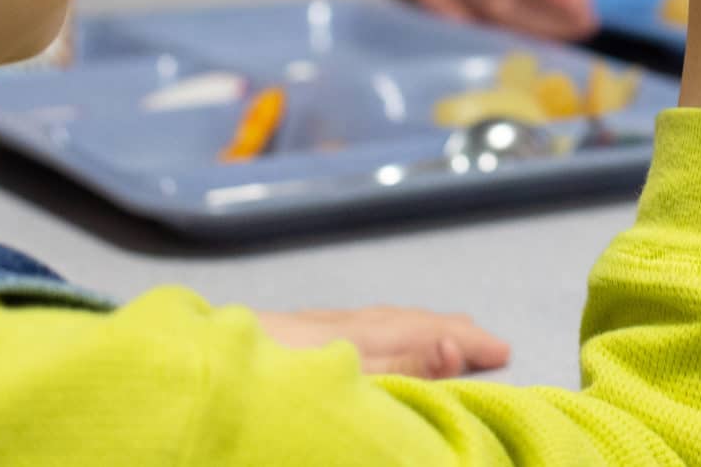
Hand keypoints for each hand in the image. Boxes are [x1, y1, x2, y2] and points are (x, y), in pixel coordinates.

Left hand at [255, 306, 509, 378]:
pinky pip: (360, 323)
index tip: (504, 353)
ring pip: (383, 320)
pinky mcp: (291, 332)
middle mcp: (342, 324)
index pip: (428, 334)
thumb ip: (401, 367)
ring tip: (445, 335)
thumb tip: (453, 348)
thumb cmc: (273, 378)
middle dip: (452, 330)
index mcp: (361, 336)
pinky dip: (389, 328)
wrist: (197, 361)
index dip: (467, 342)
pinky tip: (377, 336)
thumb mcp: (347, 380)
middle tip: (488, 342)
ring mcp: (314, 325)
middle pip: (409, 322)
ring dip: (422, 327)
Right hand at [405, 0, 595, 39]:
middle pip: (497, 0)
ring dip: (532, 33)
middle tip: (583, 25)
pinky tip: (529, 32)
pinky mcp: (429, 12)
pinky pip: (473, 39)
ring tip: (562, 27)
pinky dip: (508, 42)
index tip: (580, 9)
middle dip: (548, 20)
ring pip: (487, 26)